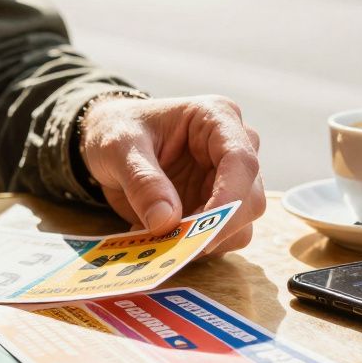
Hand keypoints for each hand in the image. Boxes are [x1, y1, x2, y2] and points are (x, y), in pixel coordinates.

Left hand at [79, 95, 264, 256]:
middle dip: (215, 227)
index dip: (230, 198)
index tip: (203, 228)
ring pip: (241, 225)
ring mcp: (229, 179)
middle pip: (250, 199)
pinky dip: (192, 245)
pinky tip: (160, 236)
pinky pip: (220, 236)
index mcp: (216, 117)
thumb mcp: (119, 147)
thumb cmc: (117, 129)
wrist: (111, 141)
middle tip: (173, 243)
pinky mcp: (218, 206)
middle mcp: (234, 147)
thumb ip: (142, 180)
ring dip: (203, 240)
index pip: (240, 161)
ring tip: (158, 237)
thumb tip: (167, 221)